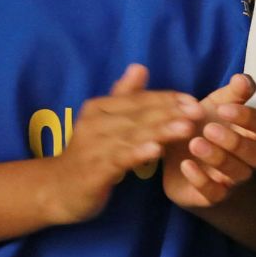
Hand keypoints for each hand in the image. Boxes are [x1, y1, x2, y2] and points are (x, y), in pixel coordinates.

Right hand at [43, 65, 193, 225]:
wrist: (57, 190)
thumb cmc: (88, 154)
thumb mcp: (104, 122)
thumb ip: (123, 96)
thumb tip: (140, 66)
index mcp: (99, 108)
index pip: (138, 99)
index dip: (166, 99)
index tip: (193, 100)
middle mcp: (94, 122)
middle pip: (138, 115)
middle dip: (169, 112)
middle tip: (198, 111)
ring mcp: (93, 146)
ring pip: (132, 135)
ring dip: (160, 130)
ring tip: (186, 128)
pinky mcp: (94, 170)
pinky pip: (119, 159)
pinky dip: (137, 153)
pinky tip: (156, 151)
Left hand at [161, 73, 255, 209]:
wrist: (172, 151)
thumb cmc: (200, 124)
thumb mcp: (213, 104)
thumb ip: (231, 93)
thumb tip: (243, 78)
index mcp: (251, 133)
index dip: (250, 118)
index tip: (224, 109)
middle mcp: (247, 158)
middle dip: (236, 142)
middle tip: (209, 129)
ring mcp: (232, 179)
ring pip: (238, 174)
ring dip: (218, 158)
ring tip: (195, 143)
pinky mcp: (213, 195)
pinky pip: (215, 194)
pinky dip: (201, 181)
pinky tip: (186, 165)